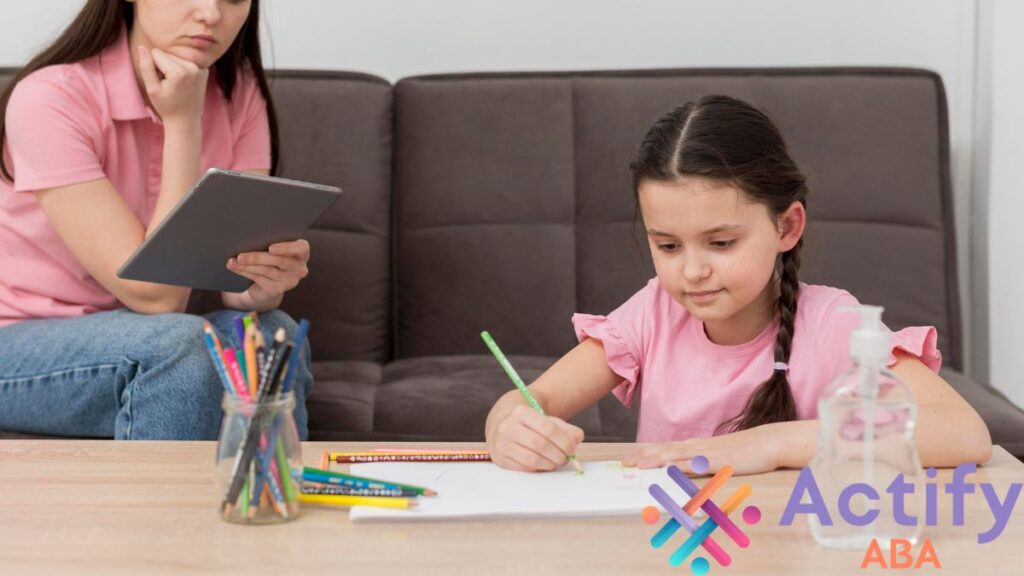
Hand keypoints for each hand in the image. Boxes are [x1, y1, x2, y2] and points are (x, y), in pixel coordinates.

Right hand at [137, 45, 208, 124]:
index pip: (156, 53)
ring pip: (176, 57)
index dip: (153, 66)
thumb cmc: (166, 107)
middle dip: (164, 66)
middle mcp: (192, 67)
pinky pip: (186, 62)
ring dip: (172, 68)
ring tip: (175, 85)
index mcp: (179, 71)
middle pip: (167, 54)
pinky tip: (184, 84)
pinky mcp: (205, 71)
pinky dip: (182, 70)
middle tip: (168, 85)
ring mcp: (200, 69)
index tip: (160, 81)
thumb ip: (146, 66)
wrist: (186, 120)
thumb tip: (142, 47)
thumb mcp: (152, 88)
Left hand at [226, 239, 309, 309]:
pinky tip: (235, 267)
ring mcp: (290, 281)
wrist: (266, 284)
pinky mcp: (277, 290)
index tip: (271, 248)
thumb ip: (269, 241)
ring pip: (267, 270)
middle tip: (241, 256)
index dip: (286, 248)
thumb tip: (251, 235)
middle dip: (258, 257)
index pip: (300, 248)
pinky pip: (260, 279)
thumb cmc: (270, 258)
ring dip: (248, 265)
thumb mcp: (273, 248)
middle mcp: (299, 268)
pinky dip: (245, 272)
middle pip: (280, 261)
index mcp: (302, 253)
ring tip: (234, 261)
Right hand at [488, 404, 584, 471]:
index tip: (571, 449)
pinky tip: (543, 464)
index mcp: (522, 412)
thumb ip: (567, 430)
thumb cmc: (531, 425)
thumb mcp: (548, 421)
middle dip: (558, 455)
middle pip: (540, 445)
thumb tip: (575, 442)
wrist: (504, 426)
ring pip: (532, 459)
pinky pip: (525, 468)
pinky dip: (538, 468)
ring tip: (556, 462)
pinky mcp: (500, 458)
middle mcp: (508, 426)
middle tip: (565, 458)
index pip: (548, 428)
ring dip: (550, 464)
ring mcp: (502, 443)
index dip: (564, 441)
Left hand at [621, 426, 780, 475]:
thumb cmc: (744, 451)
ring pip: (678, 456)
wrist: (769, 442)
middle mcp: (698, 447)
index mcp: (697, 446)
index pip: (666, 447)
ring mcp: (709, 453)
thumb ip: (701, 462)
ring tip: (640, 465)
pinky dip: (684, 467)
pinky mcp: (721, 462)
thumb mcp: (718, 455)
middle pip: (666, 450)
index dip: (646, 452)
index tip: (629, 457)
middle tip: (624, 462)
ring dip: (657, 460)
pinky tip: (672, 469)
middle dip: (644, 456)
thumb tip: (684, 470)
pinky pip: (700, 465)